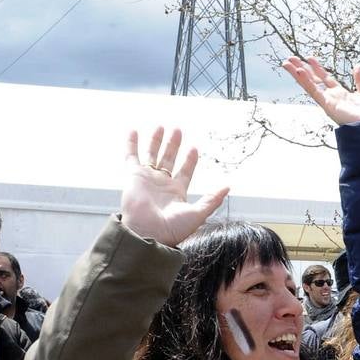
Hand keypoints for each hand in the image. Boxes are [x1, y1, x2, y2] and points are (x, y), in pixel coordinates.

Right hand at [121, 128, 228, 247]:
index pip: (185, 171)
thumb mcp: (198, 213)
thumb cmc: (173, 228)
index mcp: (177, 192)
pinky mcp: (134, 176)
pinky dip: (132, 143)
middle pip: (169, 159)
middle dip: (173, 145)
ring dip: (156, 140)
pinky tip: (134, 131)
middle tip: (178, 130)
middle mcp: (162, 184)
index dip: (189, 160)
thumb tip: (228, 187)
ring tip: (162, 127)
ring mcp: (147, 178)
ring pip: (152, 154)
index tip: (194, 148)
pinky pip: (131, 156)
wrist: (149, 233)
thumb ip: (212, 199)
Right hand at [282, 57, 359, 124]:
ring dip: (297, 73)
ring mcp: (327, 101)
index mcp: (340, 94)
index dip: (317, 68)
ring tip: (286, 63)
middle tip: (290, 58)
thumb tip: (357, 66)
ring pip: (309, 84)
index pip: (325, 78)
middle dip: (302, 68)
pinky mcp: (326, 105)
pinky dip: (306, 82)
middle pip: (313, 80)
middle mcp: (331, 97)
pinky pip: (314, 91)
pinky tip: (299, 72)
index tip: (309, 58)